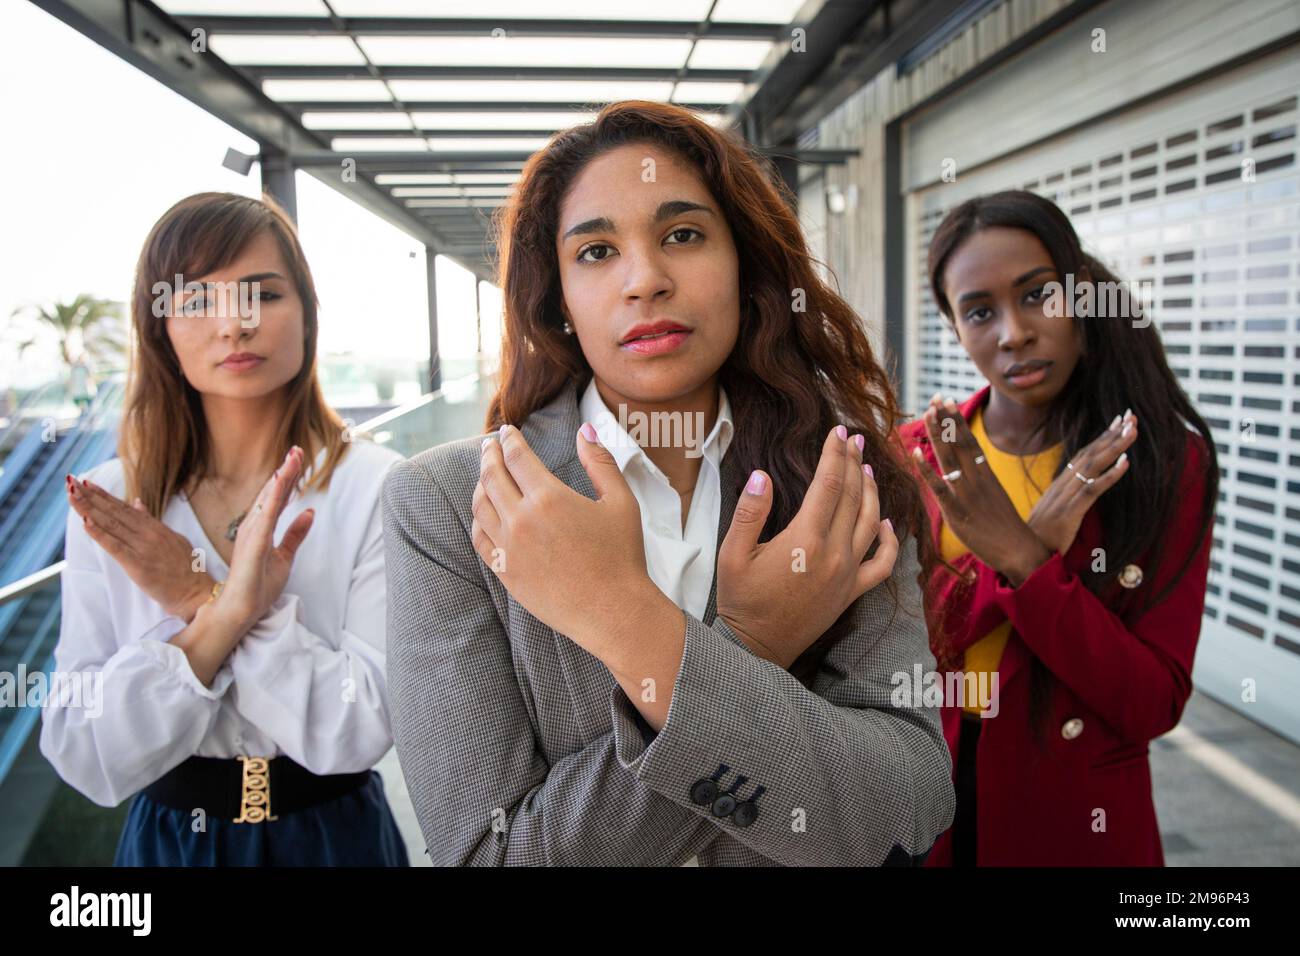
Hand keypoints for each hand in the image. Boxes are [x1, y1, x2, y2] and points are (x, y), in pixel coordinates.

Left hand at [67, 474, 214, 621]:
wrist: (196, 593)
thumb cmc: (187, 571)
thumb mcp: (174, 539)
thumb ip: (153, 522)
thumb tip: (137, 504)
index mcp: (157, 528)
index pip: (125, 508)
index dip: (105, 496)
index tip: (88, 484)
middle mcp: (149, 534)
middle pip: (115, 512)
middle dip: (92, 497)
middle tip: (72, 483)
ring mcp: (143, 548)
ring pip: (111, 525)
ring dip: (89, 509)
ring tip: (73, 496)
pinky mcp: (138, 564)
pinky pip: (115, 546)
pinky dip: (99, 534)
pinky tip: (86, 523)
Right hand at [211, 445, 314, 632]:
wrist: (241, 612)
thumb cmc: (258, 587)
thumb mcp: (284, 557)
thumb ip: (295, 535)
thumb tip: (309, 512)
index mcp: (261, 529)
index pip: (275, 498)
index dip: (286, 477)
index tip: (297, 457)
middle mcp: (254, 527)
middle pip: (271, 492)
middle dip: (285, 470)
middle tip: (296, 449)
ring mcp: (252, 534)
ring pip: (269, 499)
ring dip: (281, 477)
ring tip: (293, 457)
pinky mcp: (253, 544)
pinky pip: (266, 516)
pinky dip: (274, 497)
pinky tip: (281, 481)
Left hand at [471, 424, 659, 653]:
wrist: (614, 612)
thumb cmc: (622, 556)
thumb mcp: (621, 502)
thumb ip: (600, 462)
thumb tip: (585, 431)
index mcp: (549, 498)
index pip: (516, 457)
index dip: (509, 439)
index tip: (506, 431)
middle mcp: (522, 520)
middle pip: (491, 476)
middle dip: (488, 455)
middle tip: (488, 444)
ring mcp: (510, 548)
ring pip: (480, 506)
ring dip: (480, 484)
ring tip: (486, 475)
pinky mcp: (506, 572)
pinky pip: (480, 539)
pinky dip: (478, 520)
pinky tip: (485, 513)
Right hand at [714, 425, 898, 669]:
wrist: (756, 649)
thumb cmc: (740, 600)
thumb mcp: (732, 554)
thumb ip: (749, 513)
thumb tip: (762, 475)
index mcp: (804, 540)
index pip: (828, 484)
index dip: (835, 454)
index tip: (838, 431)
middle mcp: (833, 554)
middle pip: (852, 497)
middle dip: (854, 463)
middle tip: (854, 439)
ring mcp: (846, 575)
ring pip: (871, 522)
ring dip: (871, 491)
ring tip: (867, 468)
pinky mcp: (851, 593)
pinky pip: (882, 564)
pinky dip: (889, 541)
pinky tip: (886, 522)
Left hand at [911, 395, 1050, 585]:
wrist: (1021, 552)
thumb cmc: (1006, 528)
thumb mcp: (994, 498)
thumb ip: (979, 482)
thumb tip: (962, 472)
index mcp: (987, 475)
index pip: (970, 441)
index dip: (957, 420)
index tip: (947, 401)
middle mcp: (977, 479)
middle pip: (959, 443)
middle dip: (946, 419)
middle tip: (935, 397)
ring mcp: (967, 494)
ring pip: (950, 458)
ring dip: (937, 434)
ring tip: (928, 412)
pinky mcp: (957, 512)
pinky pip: (939, 487)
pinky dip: (926, 470)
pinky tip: (914, 453)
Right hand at [1026, 408, 1136, 555]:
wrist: (1022, 556)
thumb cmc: (1039, 539)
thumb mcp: (1053, 514)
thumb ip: (1065, 501)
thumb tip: (1078, 494)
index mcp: (1060, 485)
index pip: (1083, 454)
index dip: (1101, 438)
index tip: (1117, 422)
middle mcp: (1062, 485)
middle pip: (1089, 453)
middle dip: (1111, 433)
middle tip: (1130, 415)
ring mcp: (1065, 497)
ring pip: (1093, 465)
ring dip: (1114, 446)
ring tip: (1132, 429)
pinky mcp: (1070, 512)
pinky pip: (1093, 489)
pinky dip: (1110, 474)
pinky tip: (1126, 462)